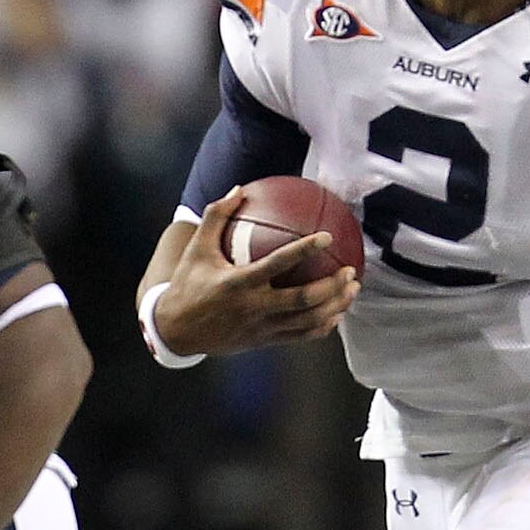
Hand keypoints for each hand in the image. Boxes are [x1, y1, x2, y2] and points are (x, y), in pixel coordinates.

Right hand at [148, 190, 357, 355]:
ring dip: (334, 306)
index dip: (305, 250)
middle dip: (332, 287)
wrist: (176, 331)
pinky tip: (336, 313)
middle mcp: (254, 308)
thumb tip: (239, 189)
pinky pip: (301, 336)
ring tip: (352, 289)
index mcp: (238, 283)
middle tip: (350, 270)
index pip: (278, 265)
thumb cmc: (188, 283)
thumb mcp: (197, 248)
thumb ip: (216, 216)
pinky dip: (322, 326)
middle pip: (303, 300)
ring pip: (307, 321)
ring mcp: (262, 328)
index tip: (327, 236)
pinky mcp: (265, 341)